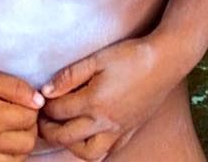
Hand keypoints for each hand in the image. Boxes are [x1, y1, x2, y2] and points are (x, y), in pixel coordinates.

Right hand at [0, 64, 43, 161]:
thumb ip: (17, 88)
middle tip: (19, 113)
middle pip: (28, 142)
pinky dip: (6, 157)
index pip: (30, 118)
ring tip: (11, 127)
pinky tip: (1, 141)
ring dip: (20, 144)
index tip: (22, 99)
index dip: (31, 106)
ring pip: (17, 159)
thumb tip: (40, 102)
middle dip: (29, 126)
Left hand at [38, 37, 173, 160]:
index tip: (41, 99)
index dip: (45, 105)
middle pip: (65, 137)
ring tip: (65, 131)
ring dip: (71, 146)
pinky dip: (95, 149)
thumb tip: (46, 90)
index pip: (58, 111)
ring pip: (87, 154)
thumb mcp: (97, 58)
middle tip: (43, 120)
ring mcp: (118, 130)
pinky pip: (109, 152)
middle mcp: (104, 121)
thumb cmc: (131, 56)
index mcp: (93, 102)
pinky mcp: (130, 131)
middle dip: (48, 130)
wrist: (165, 61)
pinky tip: (90, 136)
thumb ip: (70, 75)